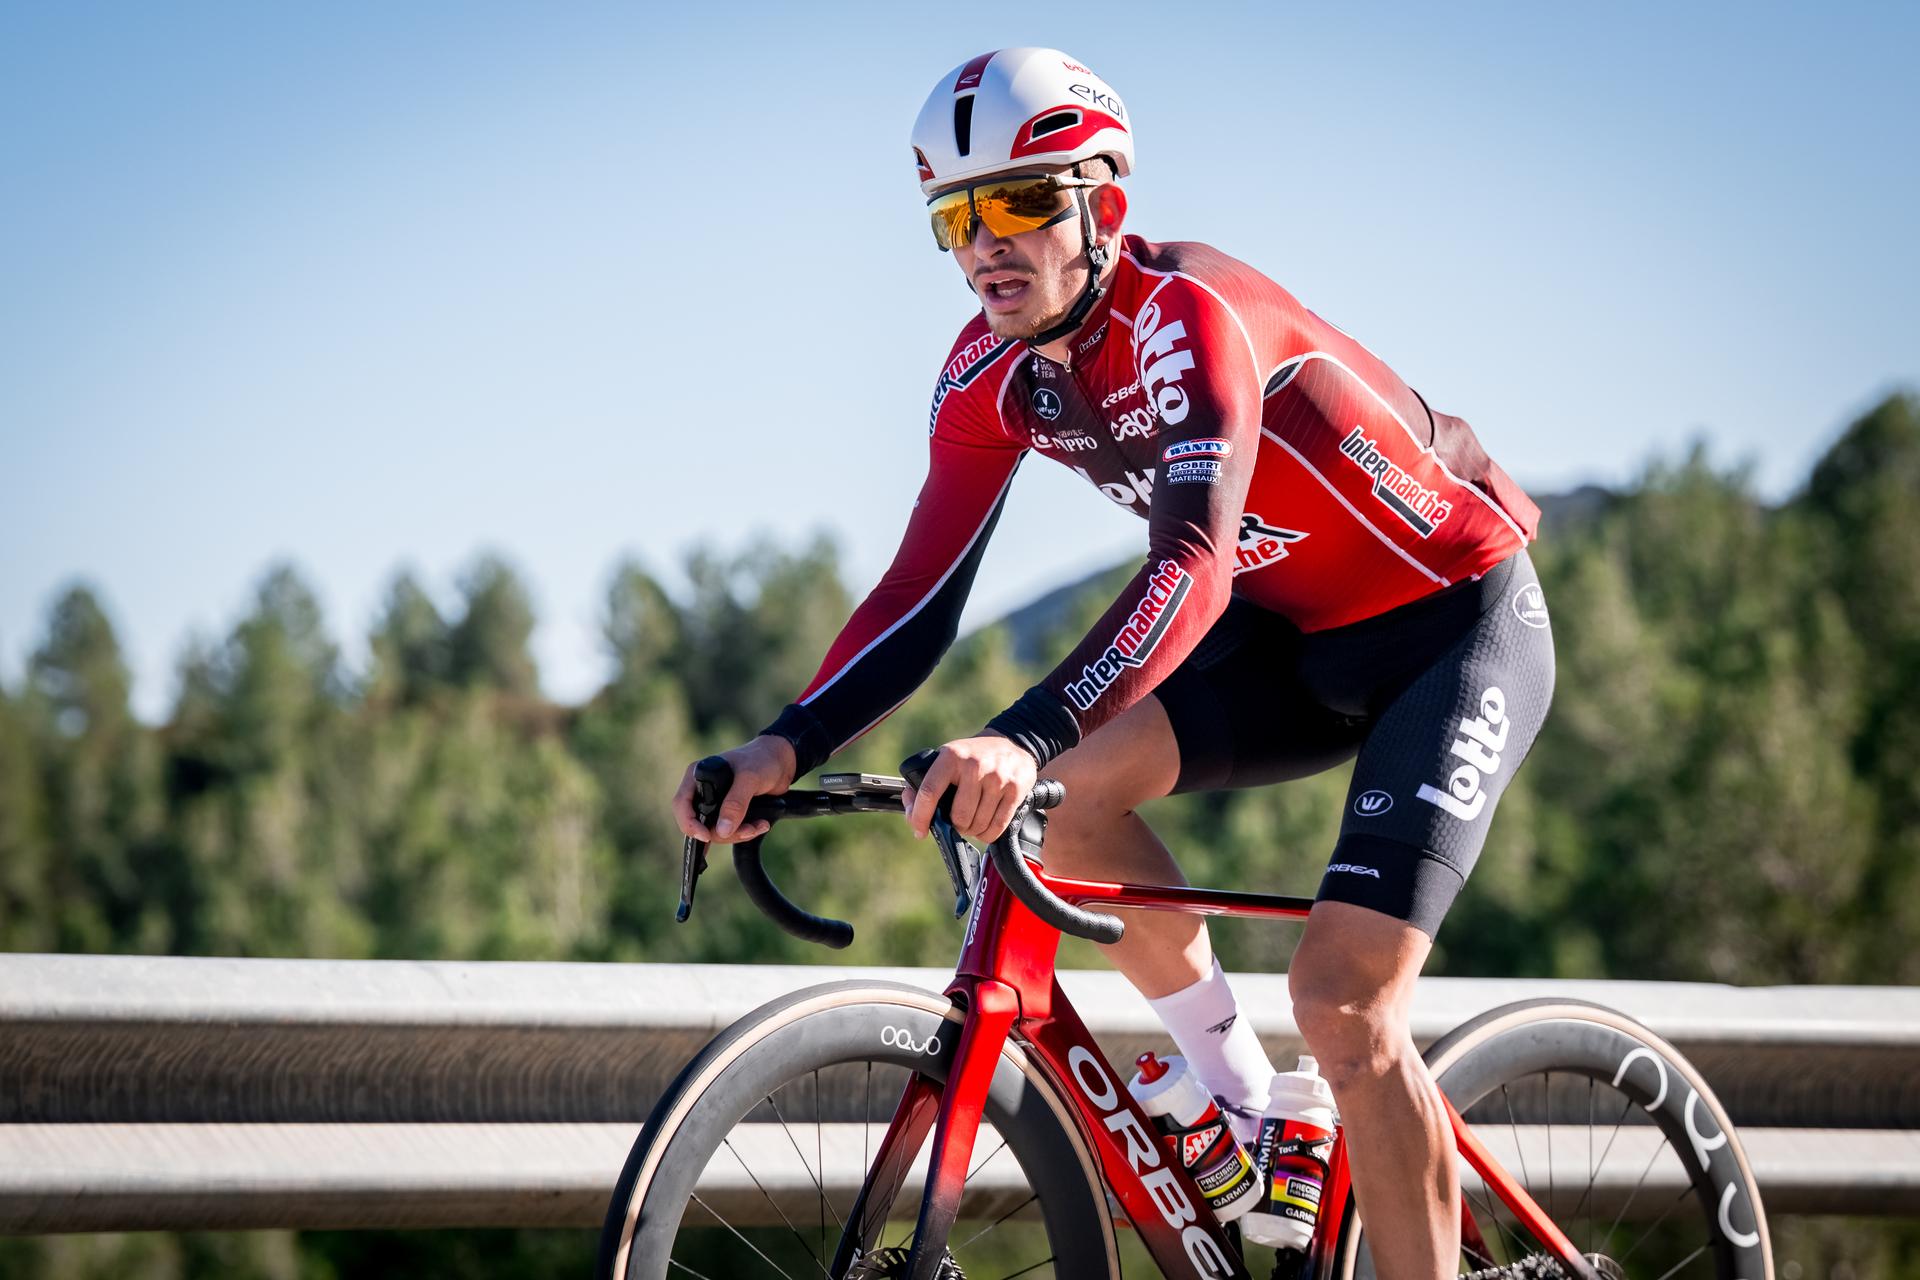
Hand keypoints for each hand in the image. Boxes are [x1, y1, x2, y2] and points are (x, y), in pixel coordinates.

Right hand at [672, 735, 796, 843]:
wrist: (781, 762)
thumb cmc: (762, 760)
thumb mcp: (749, 778)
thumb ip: (736, 802)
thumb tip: (722, 830)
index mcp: (698, 776)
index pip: (681, 804)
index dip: (689, 823)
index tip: (706, 836)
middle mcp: (702, 791)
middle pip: (699, 824)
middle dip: (722, 833)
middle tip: (747, 831)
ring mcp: (715, 803)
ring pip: (715, 831)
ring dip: (737, 834)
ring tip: (758, 826)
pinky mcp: (728, 812)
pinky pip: (729, 831)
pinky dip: (743, 833)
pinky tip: (759, 826)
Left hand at [902, 732, 1037, 842]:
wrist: (1013, 742)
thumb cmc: (973, 756)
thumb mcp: (947, 759)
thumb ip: (925, 783)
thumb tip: (912, 812)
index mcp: (951, 757)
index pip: (930, 791)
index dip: (921, 816)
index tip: (919, 830)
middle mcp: (974, 766)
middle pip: (959, 816)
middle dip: (955, 826)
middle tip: (957, 821)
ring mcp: (997, 778)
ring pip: (978, 824)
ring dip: (972, 830)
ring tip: (972, 821)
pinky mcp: (1015, 790)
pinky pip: (997, 826)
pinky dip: (987, 834)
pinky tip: (985, 826)